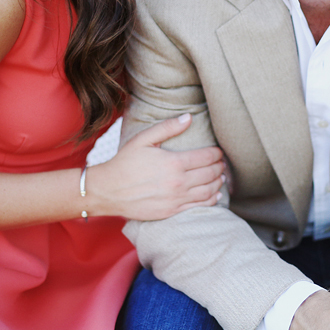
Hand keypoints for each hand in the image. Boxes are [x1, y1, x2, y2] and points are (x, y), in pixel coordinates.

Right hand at [87, 114, 225, 219]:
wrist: (108, 190)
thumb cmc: (125, 162)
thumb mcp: (143, 140)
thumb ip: (167, 128)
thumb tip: (189, 117)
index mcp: (174, 163)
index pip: (206, 158)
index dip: (216, 154)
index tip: (219, 152)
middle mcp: (178, 182)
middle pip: (210, 174)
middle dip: (219, 167)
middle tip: (222, 164)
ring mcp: (176, 199)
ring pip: (208, 191)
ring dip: (218, 183)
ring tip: (221, 177)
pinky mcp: (172, 212)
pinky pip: (198, 206)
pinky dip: (211, 200)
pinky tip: (215, 195)